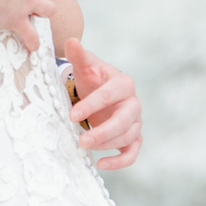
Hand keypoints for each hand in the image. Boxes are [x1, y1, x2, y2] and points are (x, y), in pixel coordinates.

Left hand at [66, 36, 141, 169]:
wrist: (100, 92)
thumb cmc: (92, 80)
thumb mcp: (85, 67)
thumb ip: (79, 55)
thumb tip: (71, 41)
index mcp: (123, 84)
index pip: (109, 95)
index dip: (91, 106)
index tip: (72, 116)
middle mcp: (133, 103)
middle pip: (124, 120)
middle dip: (103, 132)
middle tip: (81, 140)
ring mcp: (135, 122)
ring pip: (127, 137)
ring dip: (106, 145)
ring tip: (84, 147)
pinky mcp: (133, 137)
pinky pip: (132, 152)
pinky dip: (120, 161)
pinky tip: (101, 164)